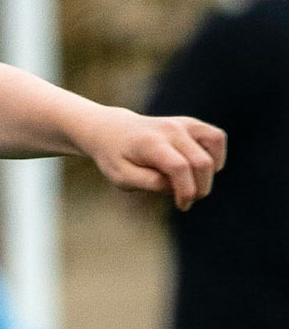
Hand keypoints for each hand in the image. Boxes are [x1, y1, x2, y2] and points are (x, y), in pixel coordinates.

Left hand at [76, 107, 224, 210]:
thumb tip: (174, 185)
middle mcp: (170, 129)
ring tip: (193, 183)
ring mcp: (183, 123)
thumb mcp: (121, 176)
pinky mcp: (192, 123)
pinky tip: (199, 168)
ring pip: (215, 144)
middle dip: (200, 188)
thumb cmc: (116, 158)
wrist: (112, 130)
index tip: (182, 205)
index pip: (179, 168)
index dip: (186, 192)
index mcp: (150, 143)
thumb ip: (148, 182)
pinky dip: (216, 156)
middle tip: (185, 200)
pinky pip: (216, 138)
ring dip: (210, 171)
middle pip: (201, 162)